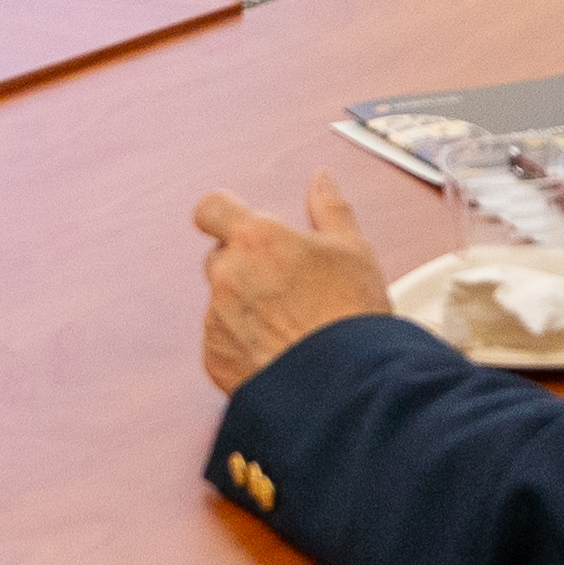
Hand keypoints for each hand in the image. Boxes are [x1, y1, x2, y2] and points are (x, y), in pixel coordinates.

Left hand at [196, 175, 389, 393]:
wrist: (344, 385)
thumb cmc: (351, 315)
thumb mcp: (353, 248)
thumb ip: (329, 206)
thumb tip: (320, 179)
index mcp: (257, 239)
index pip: (210, 208)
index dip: (223, 212)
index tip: (238, 222)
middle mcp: (227, 275)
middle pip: (220, 256)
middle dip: (245, 265)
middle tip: (287, 284)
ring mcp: (216, 319)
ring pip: (221, 301)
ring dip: (244, 306)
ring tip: (290, 325)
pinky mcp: (213, 358)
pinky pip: (220, 339)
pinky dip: (241, 342)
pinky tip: (278, 349)